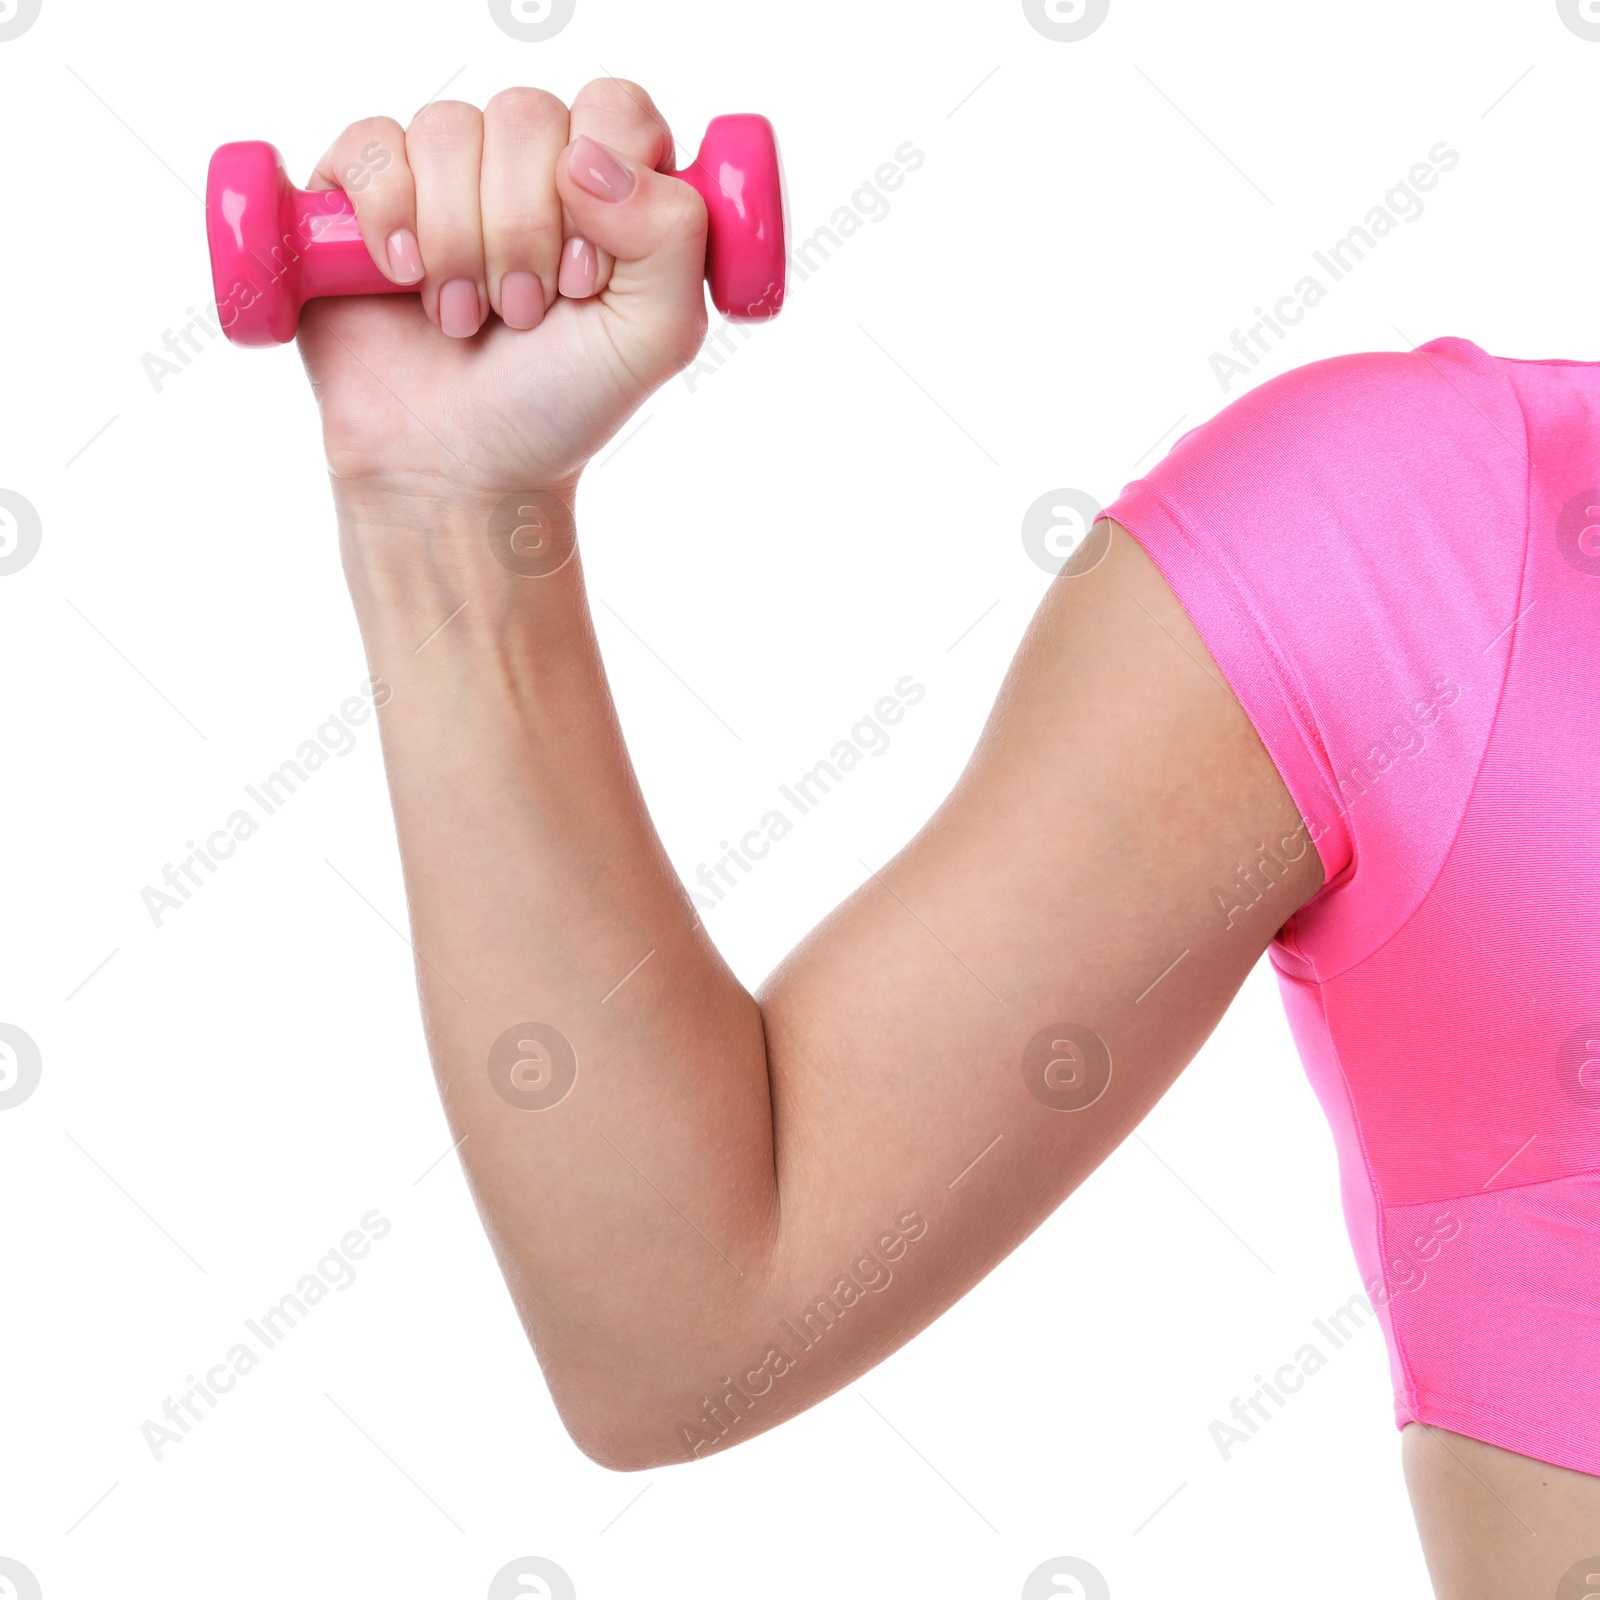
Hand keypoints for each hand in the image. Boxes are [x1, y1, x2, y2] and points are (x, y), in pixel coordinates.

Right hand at [296, 79, 709, 507]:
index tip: (585, 281)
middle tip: (524, 314)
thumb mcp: (656, 337)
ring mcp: (444, 176)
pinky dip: (389, 217)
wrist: (456, 468)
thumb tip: (587, 159)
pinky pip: (373, 146)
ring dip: (459, 244)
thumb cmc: (557, 407)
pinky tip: (404, 281)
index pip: (615, 112)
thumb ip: (674, 236)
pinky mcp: (363, 193)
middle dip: (524, 234)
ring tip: (467, 318)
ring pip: (448, 131)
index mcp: (611, 189)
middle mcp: (529, 168)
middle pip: (527, 118)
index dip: (600, 188)